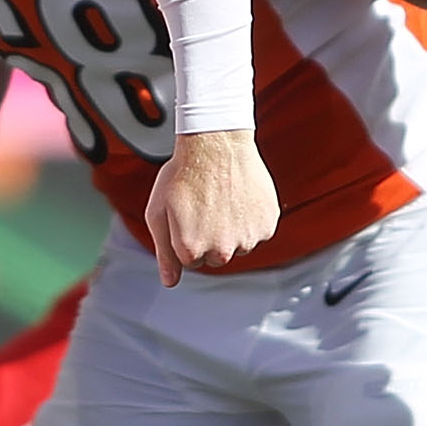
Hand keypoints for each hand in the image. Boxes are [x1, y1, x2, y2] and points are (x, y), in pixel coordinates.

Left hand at [143, 128, 278, 284]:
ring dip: (231, 229)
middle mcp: (221, 251)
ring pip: (238, 245)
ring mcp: (247, 239)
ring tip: (222, 199)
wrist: (216, 143)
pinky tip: (239, 197)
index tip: (186, 214)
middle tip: (205, 206)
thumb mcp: (158, 213)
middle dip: (209, 237)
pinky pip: (257, 232)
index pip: (189, 261)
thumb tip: (171, 282)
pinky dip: (250, 219)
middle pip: (215, 257)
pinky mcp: (267, 225)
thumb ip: (164, 253)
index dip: (185, 236)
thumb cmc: (182, 176)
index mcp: (191, 251)